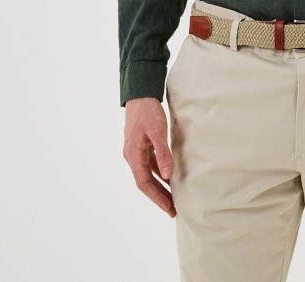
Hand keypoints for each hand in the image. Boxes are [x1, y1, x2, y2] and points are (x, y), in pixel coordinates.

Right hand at [123, 97, 175, 216]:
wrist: (140, 94)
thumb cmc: (148, 112)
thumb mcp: (158, 131)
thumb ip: (162, 153)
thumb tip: (168, 175)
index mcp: (133, 155)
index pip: (144, 183)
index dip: (157, 197)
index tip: (169, 209)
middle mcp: (132, 156)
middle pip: (145, 182)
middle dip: (159, 196)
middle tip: (173, 210)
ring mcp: (136, 151)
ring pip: (148, 174)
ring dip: (159, 186)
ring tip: (173, 198)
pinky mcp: (141, 145)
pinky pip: (150, 165)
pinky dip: (159, 173)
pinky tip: (169, 177)